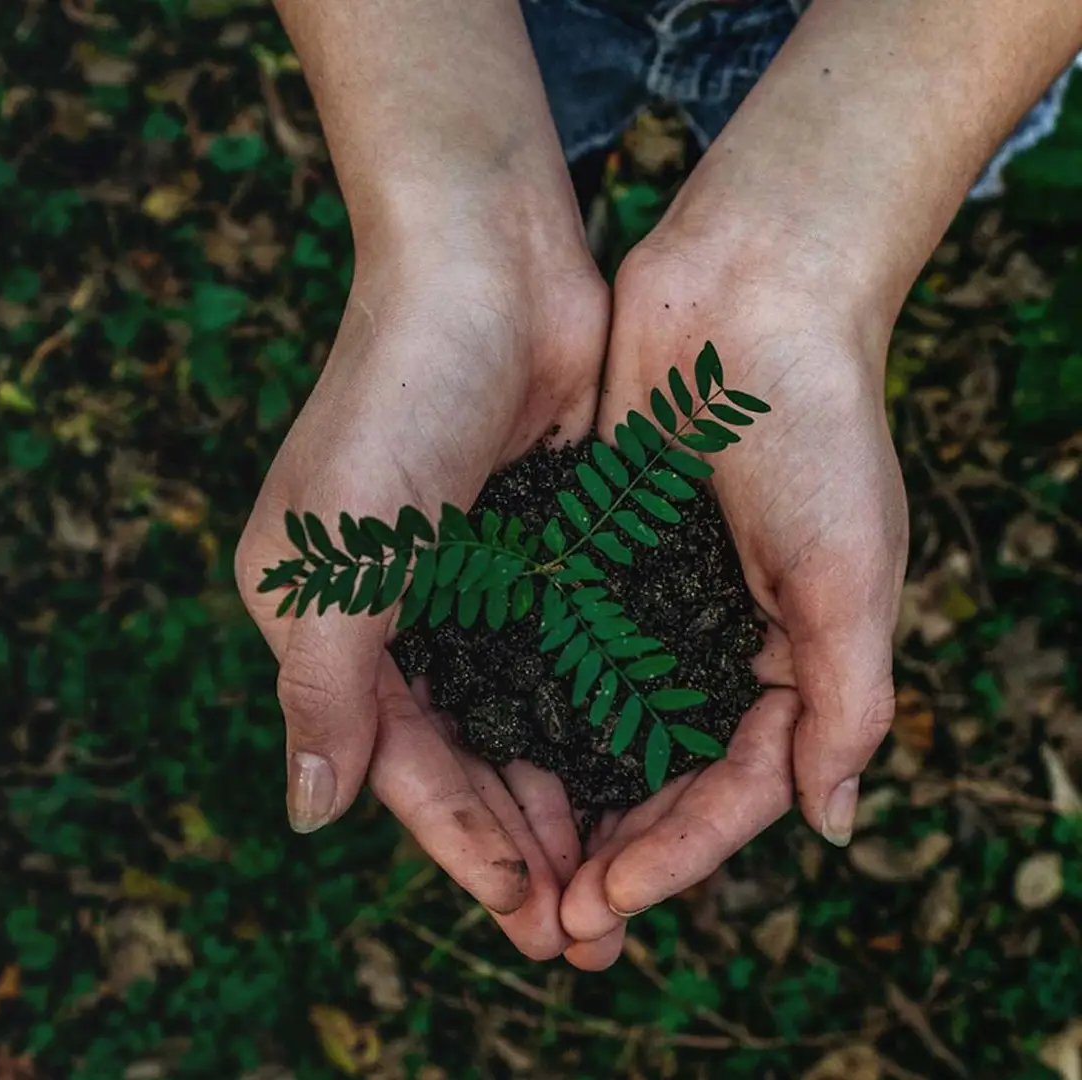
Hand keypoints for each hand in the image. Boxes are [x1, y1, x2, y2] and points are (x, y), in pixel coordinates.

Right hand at [234, 233, 609, 960]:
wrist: (486, 262)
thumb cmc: (394, 401)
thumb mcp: (337, 557)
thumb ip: (323, 690)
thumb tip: (307, 815)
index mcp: (320, 618)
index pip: (392, 758)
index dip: (457, 841)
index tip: (527, 909)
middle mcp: (388, 611)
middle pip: (458, 756)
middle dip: (518, 843)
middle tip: (586, 931)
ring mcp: (466, 581)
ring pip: (518, 720)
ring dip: (563, 798)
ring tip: (622, 876)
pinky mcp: (536, 548)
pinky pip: (566, 657)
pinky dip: (596, 718)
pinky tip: (643, 771)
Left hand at [556, 235, 907, 969]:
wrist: (748, 288)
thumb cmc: (816, 425)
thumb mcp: (848, 570)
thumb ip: (847, 700)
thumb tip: (830, 828)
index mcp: (791, 661)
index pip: (728, 788)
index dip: (672, 854)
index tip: (605, 904)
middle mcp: (711, 640)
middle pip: (650, 774)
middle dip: (603, 849)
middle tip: (545, 925)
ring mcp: (642, 597)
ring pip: (590, 724)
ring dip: (552, 795)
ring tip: (504, 864)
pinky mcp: (583, 549)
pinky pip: (545, 646)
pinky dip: (517, 701)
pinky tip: (470, 749)